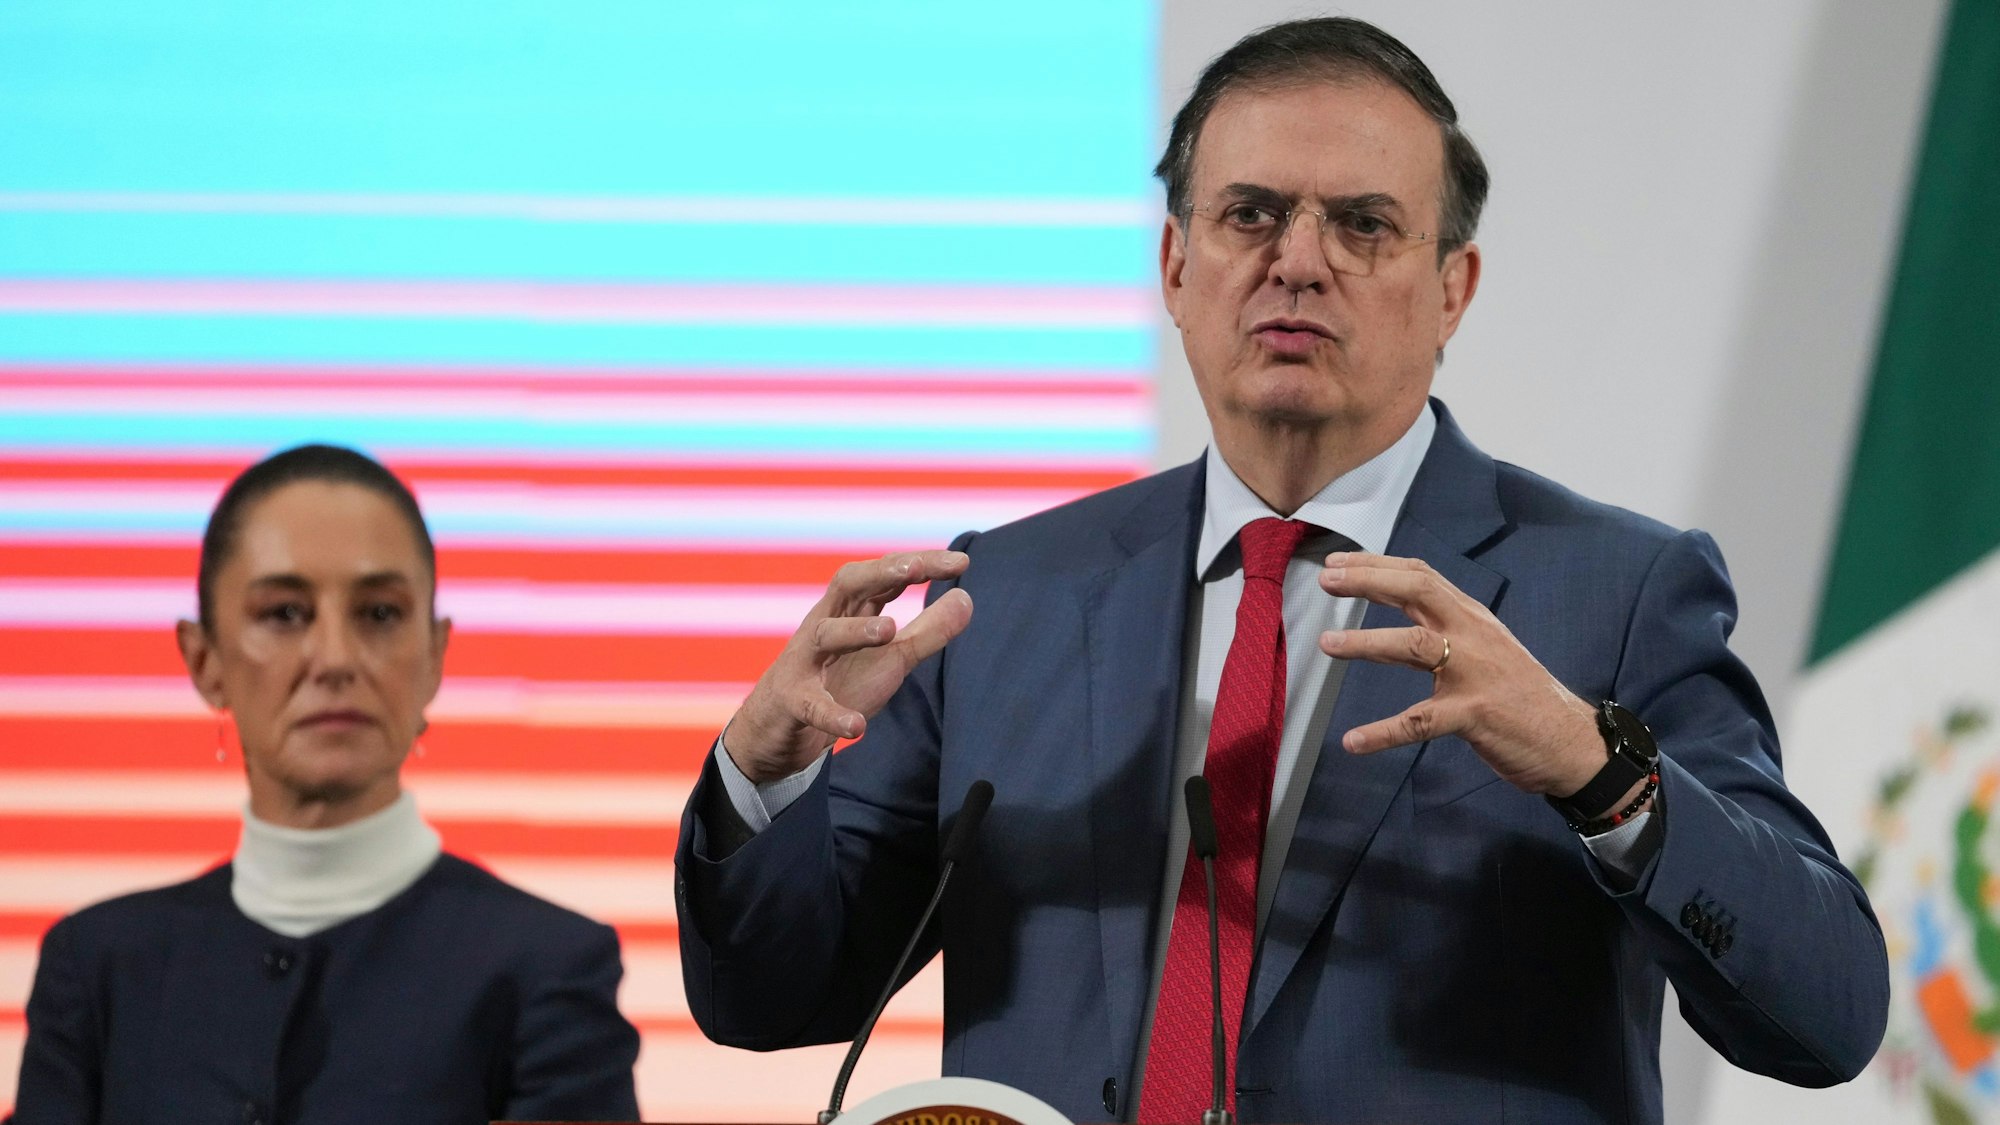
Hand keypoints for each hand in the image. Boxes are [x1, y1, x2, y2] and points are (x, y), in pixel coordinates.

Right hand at [726, 550, 973, 782]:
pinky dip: (832, 715)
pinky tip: (856, 726)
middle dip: (881, 572)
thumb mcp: (889, 658)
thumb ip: (927, 631)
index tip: (962, 562)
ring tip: (890, 630)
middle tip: (916, 568)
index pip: (885, 577)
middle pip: (848, 585)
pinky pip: (811, 705)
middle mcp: (824, 626)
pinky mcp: (791, 702)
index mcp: (850, 611)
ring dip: (856, 631)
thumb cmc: (837, 682)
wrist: (777, 731)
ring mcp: (803, 662)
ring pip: (824, 635)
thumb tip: (966, 597)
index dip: (921, 564)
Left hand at [1316, 551, 1605, 796]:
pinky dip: (1383, 732)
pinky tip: (1353, 741)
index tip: (1338, 561)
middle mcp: (1472, 636)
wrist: (1572, 742)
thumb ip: (1449, 628)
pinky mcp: (1475, 715)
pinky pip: (1420, 722)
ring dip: (1366, 642)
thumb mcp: (1488, 648)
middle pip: (1417, 592)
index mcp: (1472, 619)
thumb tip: (1404, 608)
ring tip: (1327, 643)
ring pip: (1414, 646)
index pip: (1421, 577)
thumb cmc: (1521, 695)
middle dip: (1369, 581)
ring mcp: (1474, 674)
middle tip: (1327, 580)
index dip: (1377, 566)